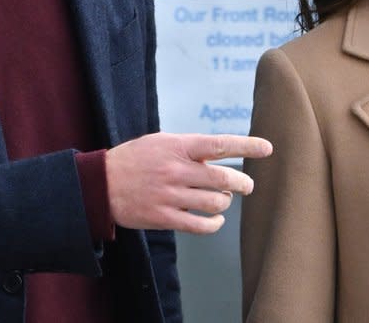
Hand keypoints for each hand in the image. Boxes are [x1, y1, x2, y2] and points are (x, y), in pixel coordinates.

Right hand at [106, 132, 272, 233]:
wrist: (101, 184)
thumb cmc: (135, 159)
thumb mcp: (162, 142)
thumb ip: (190, 148)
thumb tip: (219, 156)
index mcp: (178, 146)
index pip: (220, 144)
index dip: (247, 146)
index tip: (267, 148)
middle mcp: (177, 170)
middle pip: (224, 178)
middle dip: (243, 183)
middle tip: (248, 185)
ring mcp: (171, 195)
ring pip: (215, 202)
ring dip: (226, 202)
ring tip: (224, 200)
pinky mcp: (164, 218)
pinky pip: (200, 225)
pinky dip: (214, 224)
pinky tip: (216, 221)